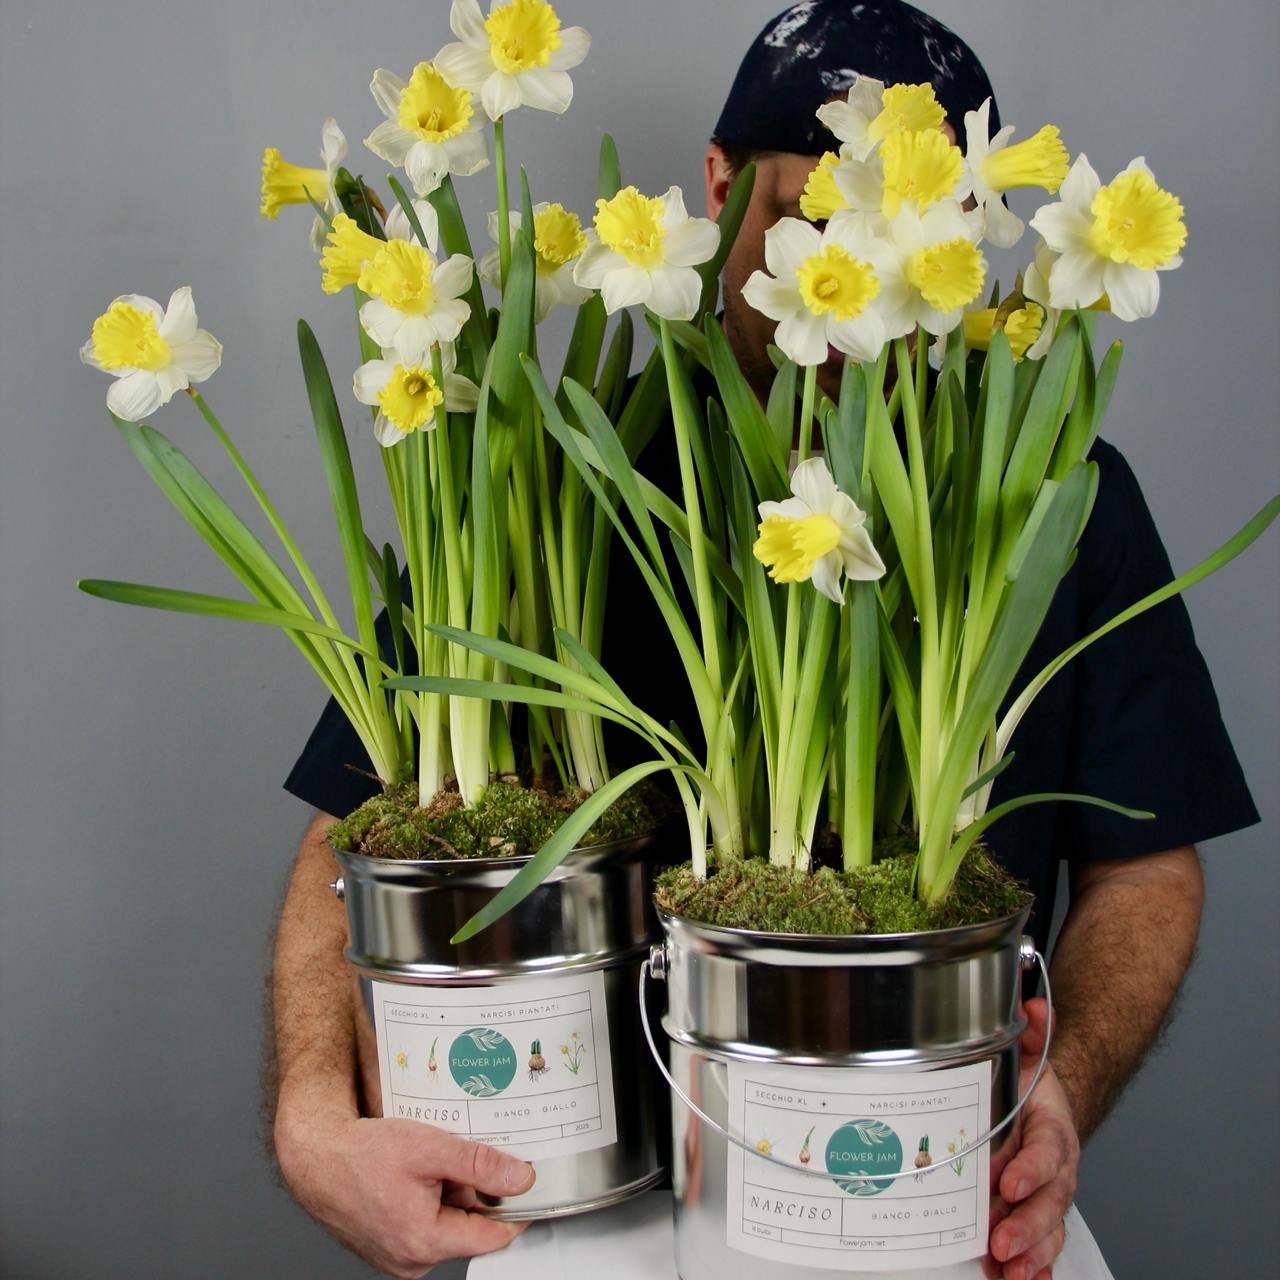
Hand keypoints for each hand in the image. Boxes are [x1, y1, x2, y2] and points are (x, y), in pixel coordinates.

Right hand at [276, 1098, 535, 1278]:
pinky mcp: (390, 1245)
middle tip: (480, 1157)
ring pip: (449, 1225)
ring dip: (456, 1194)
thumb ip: (480, 1165)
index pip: (493, 1237)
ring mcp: (399, 1256)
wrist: (317, 1156)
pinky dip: (434, 1199)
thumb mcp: (431, 1148)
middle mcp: (412, 1259)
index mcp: (425, 1242)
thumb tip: (520, 1179)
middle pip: (470, 1229)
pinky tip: (426, 1171)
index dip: (516, 1209)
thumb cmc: (362, 1154)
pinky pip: (427, 1225)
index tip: (530, 1186)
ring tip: (443, 1160)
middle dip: (480, 1194)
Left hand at [985, 998, 1079, 1279]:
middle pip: (1049, 1200)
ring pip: (1047, 1229)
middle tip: (1002, 1238)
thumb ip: (1029, 1031)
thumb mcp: (1026, 1052)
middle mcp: (1057, 1167)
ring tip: (1008, 1269)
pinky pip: (1042, 1246)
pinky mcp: (1038, 1215)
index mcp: (1053, 1127)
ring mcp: (1049, 1195)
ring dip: (1030, 1251)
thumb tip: (1031, 1005)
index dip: (1031, 1168)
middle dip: (1027, 1223)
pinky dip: (1033, 1266)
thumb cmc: (1029, 1085)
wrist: (1046, 1106)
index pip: (1048, 1150)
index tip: (1010, 1181)